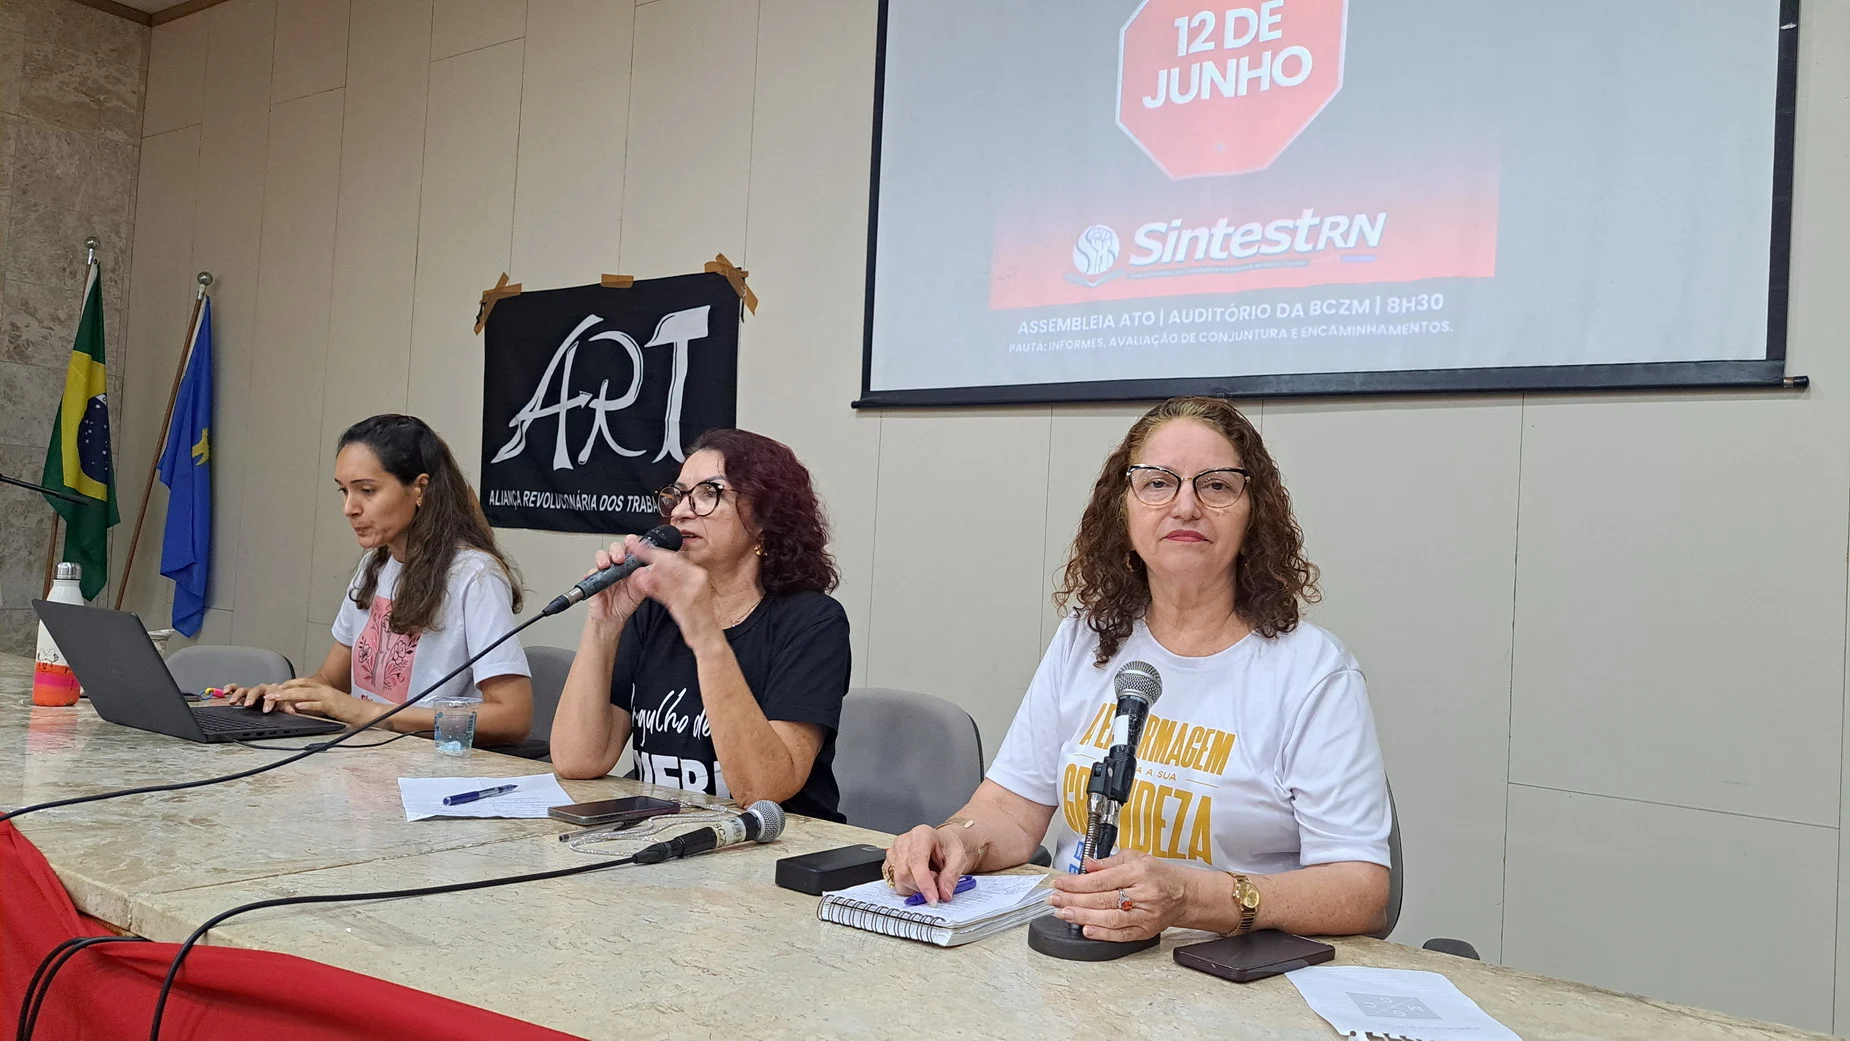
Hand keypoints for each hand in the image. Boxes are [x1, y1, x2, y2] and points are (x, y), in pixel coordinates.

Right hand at [222, 682, 287, 707]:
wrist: (271, 702)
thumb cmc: (277, 704)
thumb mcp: (282, 707)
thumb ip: (286, 708)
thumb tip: (292, 711)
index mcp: (274, 691)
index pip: (273, 694)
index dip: (269, 701)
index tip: (266, 710)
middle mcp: (263, 689)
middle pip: (257, 690)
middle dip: (253, 697)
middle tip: (249, 705)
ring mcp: (252, 690)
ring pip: (245, 689)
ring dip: (238, 695)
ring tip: (232, 702)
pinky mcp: (243, 692)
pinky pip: (236, 687)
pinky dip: (230, 688)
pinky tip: (225, 692)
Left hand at [229, 679, 371, 725]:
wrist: (367, 713)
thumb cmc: (348, 711)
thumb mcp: (328, 706)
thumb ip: (314, 704)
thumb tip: (298, 708)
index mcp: (322, 689)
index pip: (300, 683)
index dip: (285, 686)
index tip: (271, 690)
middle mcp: (323, 690)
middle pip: (299, 686)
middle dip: (281, 690)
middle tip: (266, 694)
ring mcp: (328, 697)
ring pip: (304, 694)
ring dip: (288, 696)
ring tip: (275, 698)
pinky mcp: (334, 706)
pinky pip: (318, 705)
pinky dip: (306, 705)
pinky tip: (296, 707)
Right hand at [584, 537, 649, 626]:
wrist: (611, 618)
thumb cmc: (625, 603)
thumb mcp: (638, 593)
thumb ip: (640, 581)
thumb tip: (643, 571)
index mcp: (631, 566)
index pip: (632, 549)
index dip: (632, 543)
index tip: (633, 543)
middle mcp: (618, 566)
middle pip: (615, 548)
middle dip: (617, 550)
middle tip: (619, 558)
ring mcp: (605, 571)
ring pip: (602, 556)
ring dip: (603, 558)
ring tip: (606, 565)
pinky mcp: (594, 579)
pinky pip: (591, 572)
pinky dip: (592, 572)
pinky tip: (595, 575)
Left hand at [626, 539, 715, 642]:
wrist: (707, 636)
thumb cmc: (696, 616)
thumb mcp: (683, 595)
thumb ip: (668, 584)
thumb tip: (651, 570)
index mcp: (698, 575)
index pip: (675, 559)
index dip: (657, 551)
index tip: (642, 546)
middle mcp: (698, 581)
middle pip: (672, 564)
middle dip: (651, 556)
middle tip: (635, 550)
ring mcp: (694, 593)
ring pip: (670, 577)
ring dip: (651, 570)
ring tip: (636, 565)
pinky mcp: (688, 606)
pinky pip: (668, 594)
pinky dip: (655, 589)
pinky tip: (644, 584)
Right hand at [884, 824, 980, 905]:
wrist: (941, 845)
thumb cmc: (947, 847)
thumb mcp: (958, 857)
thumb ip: (952, 875)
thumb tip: (944, 893)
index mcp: (921, 834)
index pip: (916, 860)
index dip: (924, 882)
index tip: (933, 898)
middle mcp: (904, 842)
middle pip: (904, 873)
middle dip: (921, 887)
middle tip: (937, 883)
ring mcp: (893, 852)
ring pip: (898, 881)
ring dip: (915, 888)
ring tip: (929, 878)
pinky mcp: (889, 864)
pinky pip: (894, 884)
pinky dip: (909, 888)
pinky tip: (918, 880)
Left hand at [1048, 850, 1192, 941]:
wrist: (1184, 894)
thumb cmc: (1158, 874)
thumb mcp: (1135, 857)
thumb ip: (1109, 862)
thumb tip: (1086, 864)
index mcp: (1139, 872)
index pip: (1101, 879)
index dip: (1077, 883)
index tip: (1060, 883)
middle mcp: (1143, 894)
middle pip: (1102, 900)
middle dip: (1074, 900)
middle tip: (1054, 900)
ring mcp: (1145, 915)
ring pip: (1110, 918)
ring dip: (1083, 917)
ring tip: (1063, 914)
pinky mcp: (1146, 930)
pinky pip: (1121, 935)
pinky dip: (1102, 933)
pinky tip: (1086, 929)